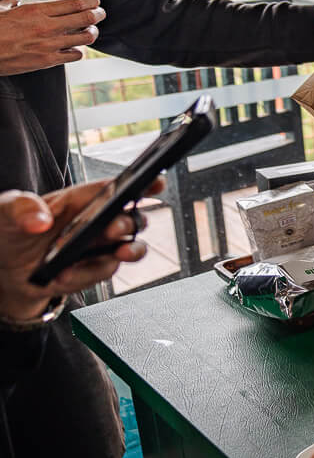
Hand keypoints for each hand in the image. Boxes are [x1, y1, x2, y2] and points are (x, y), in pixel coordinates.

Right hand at [0, 0, 105, 74]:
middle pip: (86, 18)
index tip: (95, 1)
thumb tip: (20, 2)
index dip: (91, 1)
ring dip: (92, 32)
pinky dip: (79, 50)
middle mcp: (47, 27)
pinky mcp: (48, 61)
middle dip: (98, 14)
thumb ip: (15, 3)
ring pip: (86, 37)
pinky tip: (77, 47)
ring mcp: (50, 45)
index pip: (74, 3)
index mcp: (37, 11)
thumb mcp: (2, 9)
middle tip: (100, 13)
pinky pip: (75, 55)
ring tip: (92, 30)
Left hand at [0, 178, 161, 320]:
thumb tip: (42, 220)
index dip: (141, 183)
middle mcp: (95, 222)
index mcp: (79, 200)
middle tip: (115, 228)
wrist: (3, 271)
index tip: (156, 182)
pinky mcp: (92, 270)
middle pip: (130, 218)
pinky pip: (102, 272)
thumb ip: (21, 207)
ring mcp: (97, 248)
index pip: (115, 188)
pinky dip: (85, 275)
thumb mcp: (5, 210)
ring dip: (128, 251)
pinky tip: (64, 275)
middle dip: (129, 222)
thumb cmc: (9, 231)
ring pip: (129, 247)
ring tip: (120, 253)